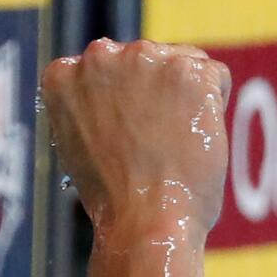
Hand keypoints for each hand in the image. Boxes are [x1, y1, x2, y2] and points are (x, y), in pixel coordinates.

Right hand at [40, 38, 231, 236]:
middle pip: (144, 61)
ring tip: (172, 144)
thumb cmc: (112, 197)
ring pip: (180, 64)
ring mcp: (145, 59)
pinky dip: (213, 108)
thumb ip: (93, 108)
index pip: (103, 68)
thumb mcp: (77, 143)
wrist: (143, 219)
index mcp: (63, 74)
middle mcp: (99, 56)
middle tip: (152, 143)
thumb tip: (123, 95)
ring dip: (184, 98)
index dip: (121, 101)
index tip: (122, 132)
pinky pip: (214, 78)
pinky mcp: (188, 70)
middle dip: (154, 94)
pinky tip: (193, 139)